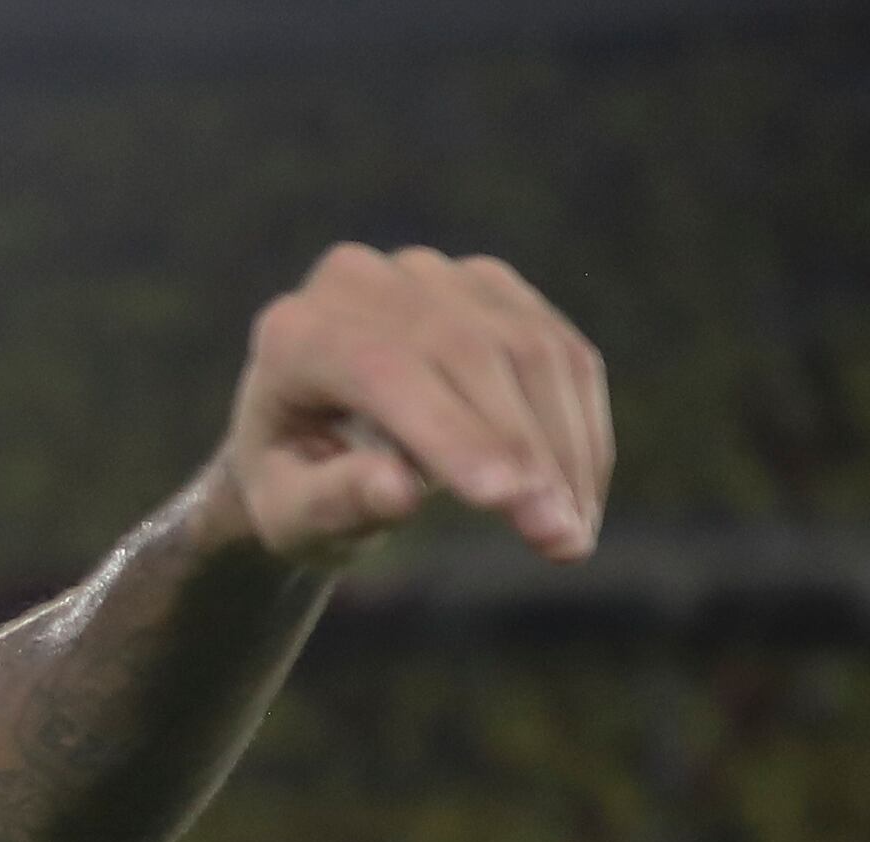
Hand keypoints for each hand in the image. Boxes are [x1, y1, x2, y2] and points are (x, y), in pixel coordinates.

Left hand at [215, 244, 610, 568]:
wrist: (305, 442)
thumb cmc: (291, 488)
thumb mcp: (289, 514)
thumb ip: (332, 501)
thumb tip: (397, 491)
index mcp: (296, 334)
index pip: (385, 367)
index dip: (451, 430)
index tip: (505, 498)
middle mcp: (362, 284)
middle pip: (467, 351)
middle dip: (522, 450)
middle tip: (559, 537)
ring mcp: (434, 276)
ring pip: (530, 349)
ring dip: (565, 447)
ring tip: (572, 534)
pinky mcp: (492, 289)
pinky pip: (560, 353)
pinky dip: (579, 428)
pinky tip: (580, 498)